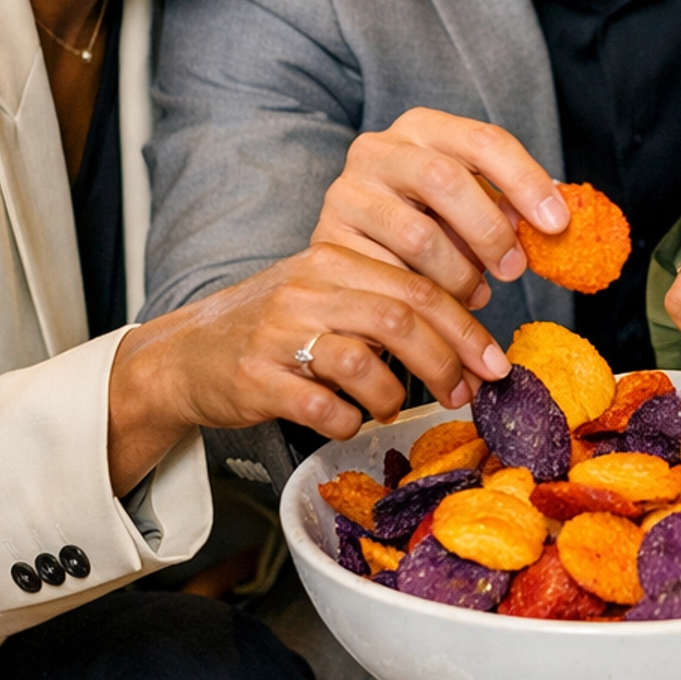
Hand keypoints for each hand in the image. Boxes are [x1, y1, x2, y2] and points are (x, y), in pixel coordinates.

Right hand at [107, 242, 508, 495]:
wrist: (187, 354)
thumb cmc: (277, 326)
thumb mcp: (329, 293)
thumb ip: (389, 298)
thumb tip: (472, 328)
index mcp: (334, 258)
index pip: (419, 285)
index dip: (466, 328)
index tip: (494, 363)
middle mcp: (307, 288)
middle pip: (400, 319)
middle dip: (446, 362)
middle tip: (464, 394)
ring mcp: (278, 334)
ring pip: (363, 360)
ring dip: (394, 394)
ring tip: (394, 407)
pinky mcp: (254, 378)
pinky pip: (318, 405)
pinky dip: (346, 420)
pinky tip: (348, 421)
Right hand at [312, 108, 572, 308]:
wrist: (348, 255)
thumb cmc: (425, 224)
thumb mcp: (464, 203)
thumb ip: (503, 205)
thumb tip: (555, 221)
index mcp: (422, 128)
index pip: (483, 140)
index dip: (526, 180)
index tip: (557, 223)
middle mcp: (378, 150)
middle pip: (446, 179)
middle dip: (490, 230)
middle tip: (515, 269)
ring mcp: (348, 193)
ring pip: (419, 234)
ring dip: (459, 272)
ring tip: (477, 293)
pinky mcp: (327, 240)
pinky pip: (388, 274)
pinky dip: (425, 295)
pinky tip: (440, 306)